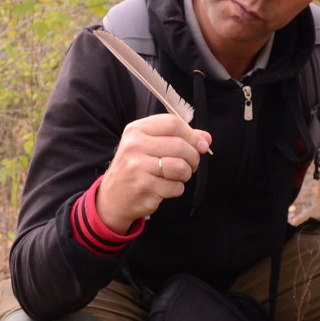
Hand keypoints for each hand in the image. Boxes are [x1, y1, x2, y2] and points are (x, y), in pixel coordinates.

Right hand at [95, 114, 211, 232]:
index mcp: (136, 130)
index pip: (172, 123)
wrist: (113, 197)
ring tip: (177, 176)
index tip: (201, 144)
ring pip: (181, 167)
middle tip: (191, 164)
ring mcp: (138, 167)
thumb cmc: (135, 168)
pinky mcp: (144, 187)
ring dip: (186, 174)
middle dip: (193, 157)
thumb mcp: (149, 146)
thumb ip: (178, 138)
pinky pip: (175, 187)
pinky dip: (176, 189)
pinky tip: (165, 187)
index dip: (192, 134)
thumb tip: (206, 138)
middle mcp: (134, 146)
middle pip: (180, 146)